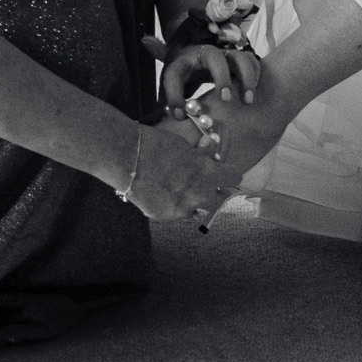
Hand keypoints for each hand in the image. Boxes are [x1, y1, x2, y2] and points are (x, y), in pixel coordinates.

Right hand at [117, 112, 231, 226]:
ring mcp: (181, 209)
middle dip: (211, 190)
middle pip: (217, 199)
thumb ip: (201, 157)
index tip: (224, 170)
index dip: (229, 172)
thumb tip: (210, 153)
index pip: (233, 178)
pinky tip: (160, 191)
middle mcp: (198, 195)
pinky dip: (172, 203)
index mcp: (207, 174)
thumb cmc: (157, 145)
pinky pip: (175, 212)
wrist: (128, 157)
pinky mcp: (164, 216)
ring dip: (192, 200)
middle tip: (201, 181)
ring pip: (195, 209)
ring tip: (178, 186)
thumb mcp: (185, 146)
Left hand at [159, 40, 261, 110]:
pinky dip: (255, 73)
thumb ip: (173, 102)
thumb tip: (180, 118)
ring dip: (246, 77)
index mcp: (181, 62)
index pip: (174, 75)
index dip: (174, 95)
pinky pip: (250, 59)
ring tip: (247, 101)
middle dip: (221, 78)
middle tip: (226, 100)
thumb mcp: (171, 87)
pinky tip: (252, 92)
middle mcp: (203, 54)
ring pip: (238, 56)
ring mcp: (222, 53)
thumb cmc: (182, 75)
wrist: (191, 53)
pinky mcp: (235, 56)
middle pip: (214, 57)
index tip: (179, 115)